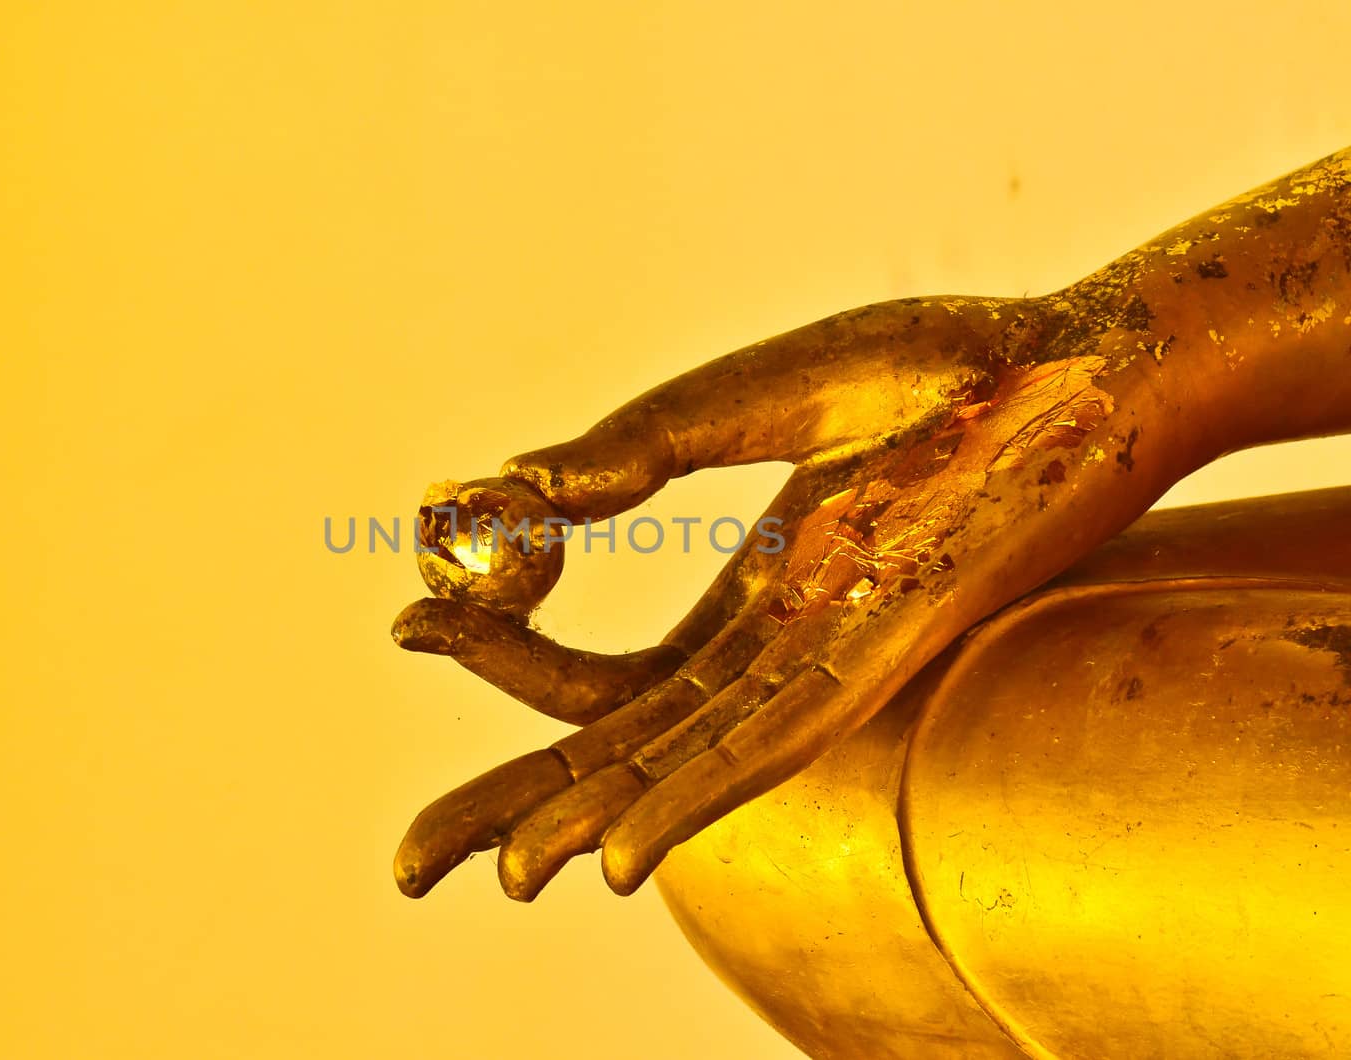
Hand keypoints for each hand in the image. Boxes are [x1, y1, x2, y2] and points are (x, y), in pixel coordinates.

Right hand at [392, 281, 1193, 901]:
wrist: (1079, 356)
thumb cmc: (935, 367)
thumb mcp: (754, 394)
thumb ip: (639, 444)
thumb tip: (508, 483)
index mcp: (747, 604)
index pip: (598, 679)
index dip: (495, 665)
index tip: (405, 624)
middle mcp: (777, 656)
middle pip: (620, 758)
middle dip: (513, 811)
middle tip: (404, 867)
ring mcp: (828, 663)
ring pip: (685, 772)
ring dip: (592, 825)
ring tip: (505, 875)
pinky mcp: (890, 656)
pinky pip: (775, 750)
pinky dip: (691, 802)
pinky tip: (620, 857)